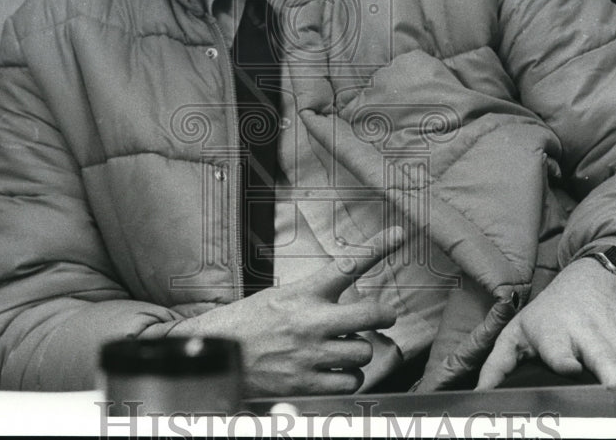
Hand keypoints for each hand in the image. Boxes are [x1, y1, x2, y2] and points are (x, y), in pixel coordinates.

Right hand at [168, 227, 403, 396]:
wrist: (217, 354)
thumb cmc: (249, 323)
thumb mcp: (280, 296)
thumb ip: (315, 297)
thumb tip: (350, 304)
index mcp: (304, 292)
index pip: (347, 264)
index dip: (377, 247)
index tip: (399, 232)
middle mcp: (311, 321)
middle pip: (373, 314)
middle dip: (384, 315)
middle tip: (382, 316)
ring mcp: (310, 354)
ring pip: (364, 352)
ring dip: (358, 352)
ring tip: (339, 349)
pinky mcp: (306, 383)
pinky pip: (351, 382)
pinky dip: (348, 378)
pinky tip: (332, 371)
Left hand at [475, 258, 615, 388]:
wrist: (592, 277)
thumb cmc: (550, 312)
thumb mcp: (518, 331)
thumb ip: (498, 363)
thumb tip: (480, 393)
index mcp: (553, 331)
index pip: (559, 348)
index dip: (564, 360)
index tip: (570, 369)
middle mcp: (585, 330)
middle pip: (604, 360)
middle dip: (612, 385)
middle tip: (614, 410)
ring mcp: (614, 333)